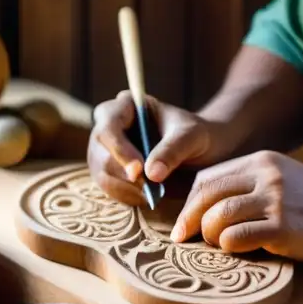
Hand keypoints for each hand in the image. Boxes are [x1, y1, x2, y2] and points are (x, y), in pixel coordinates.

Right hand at [87, 91, 212, 204]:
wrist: (202, 152)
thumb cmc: (197, 135)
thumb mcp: (192, 136)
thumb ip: (173, 150)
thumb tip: (150, 174)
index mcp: (126, 105)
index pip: (109, 126)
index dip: (119, 149)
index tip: (138, 171)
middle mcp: (109, 126)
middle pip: (101, 154)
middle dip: (124, 175)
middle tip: (151, 190)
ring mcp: (105, 151)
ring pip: (103, 175)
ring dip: (127, 190)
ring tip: (155, 193)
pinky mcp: (109, 173)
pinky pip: (110, 190)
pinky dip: (129, 197)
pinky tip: (150, 197)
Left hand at [170, 150, 302, 262]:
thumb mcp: (279, 178)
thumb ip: (247, 184)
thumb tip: (205, 207)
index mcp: (260, 161)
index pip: (208, 178)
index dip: (190, 201)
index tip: (185, 221)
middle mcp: (265, 175)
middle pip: (208, 195)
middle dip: (189, 219)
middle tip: (182, 238)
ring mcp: (274, 200)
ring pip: (218, 215)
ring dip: (209, 234)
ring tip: (214, 244)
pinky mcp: (281, 227)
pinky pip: (236, 237)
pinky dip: (227, 245)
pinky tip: (233, 248)